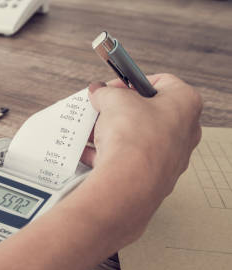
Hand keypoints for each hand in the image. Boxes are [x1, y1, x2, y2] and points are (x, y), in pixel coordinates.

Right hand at [78, 73, 201, 240]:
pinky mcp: (153, 177)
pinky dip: (108, 155)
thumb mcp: (114, 100)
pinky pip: (128, 161)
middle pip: (146, 112)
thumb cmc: (134, 138)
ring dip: (110, 133)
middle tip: (100, 109)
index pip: (160, 82)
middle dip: (119, 110)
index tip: (111, 89)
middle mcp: (184, 131)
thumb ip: (106, 93)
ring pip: (136, 138)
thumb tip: (99, 92)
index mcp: (186, 104)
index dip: (130, 82)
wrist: (129, 182)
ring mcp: (170, 157)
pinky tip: (88, 152)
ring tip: (90, 131)